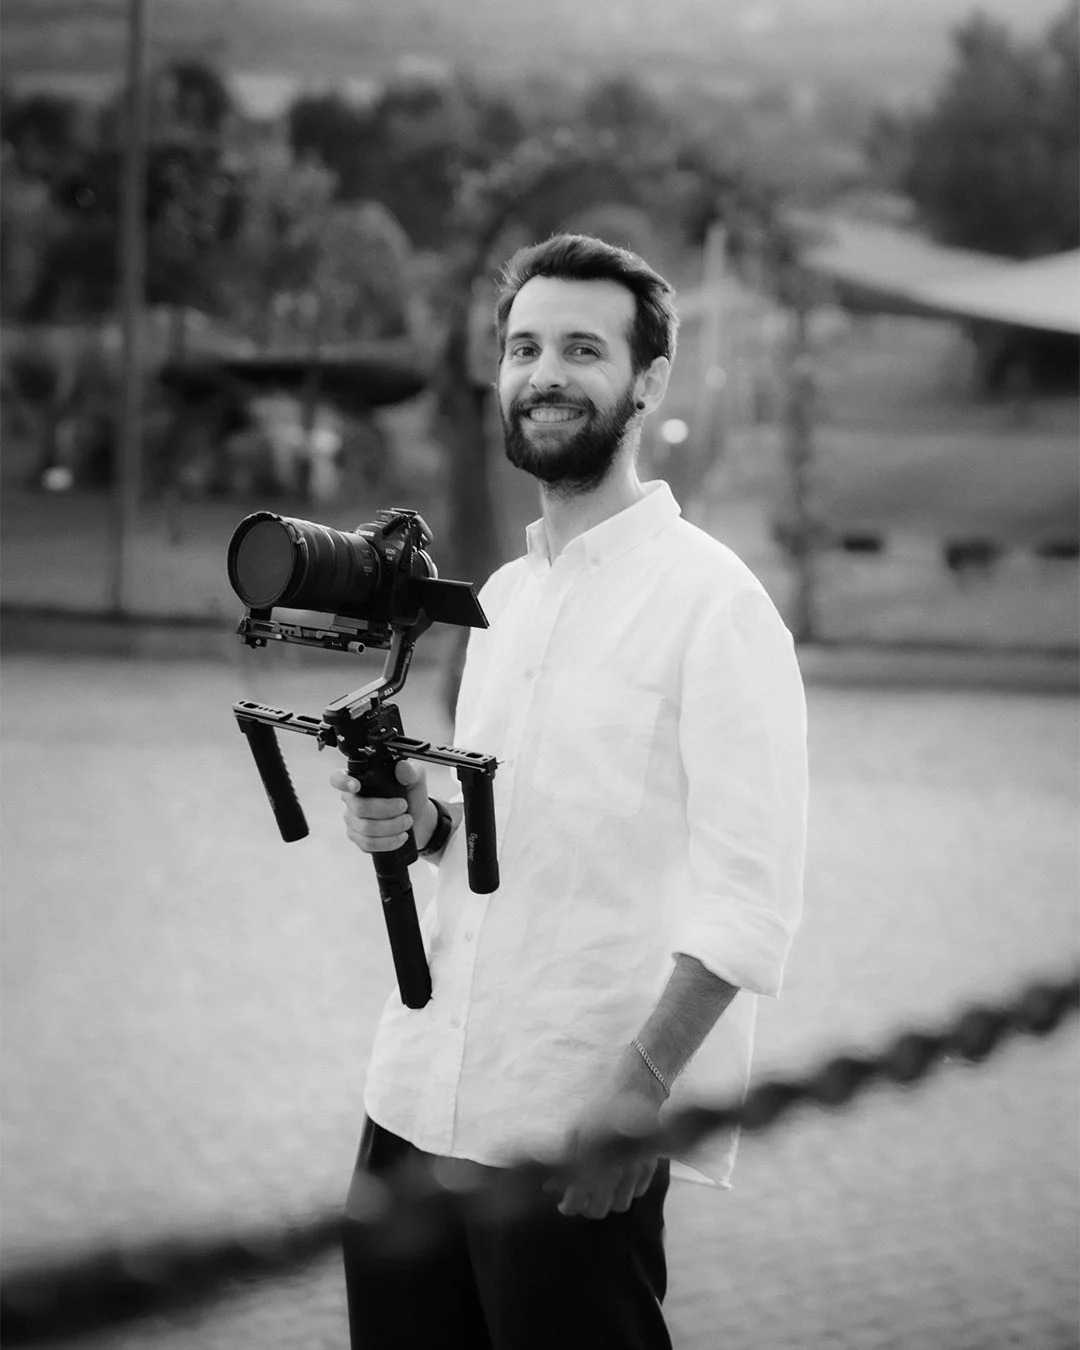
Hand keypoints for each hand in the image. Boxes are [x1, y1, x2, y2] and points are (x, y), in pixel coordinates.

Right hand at [331, 759, 436, 852]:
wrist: (418, 820)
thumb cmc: (411, 796)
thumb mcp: (416, 780)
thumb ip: (411, 771)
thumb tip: (402, 767)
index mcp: (360, 780)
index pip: (338, 778)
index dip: (343, 782)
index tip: (356, 786)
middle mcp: (351, 800)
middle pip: (359, 807)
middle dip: (386, 810)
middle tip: (404, 807)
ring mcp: (353, 821)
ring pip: (365, 828)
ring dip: (391, 826)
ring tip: (407, 822)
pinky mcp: (358, 839)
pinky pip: (368, 843)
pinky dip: (389, 841)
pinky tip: (401, 836)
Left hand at [547, 1050, 665, 1219]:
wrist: (636, 1089)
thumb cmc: (601, 1108)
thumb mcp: (576, 1130)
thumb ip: (565, 1159)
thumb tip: (551, 1183)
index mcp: (592, 1166)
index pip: (576, 1203)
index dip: (567, 1206)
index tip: (563, 1201)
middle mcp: (615, 1176)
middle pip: (598, 1211)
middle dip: (586, 1207)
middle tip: (580, 1198)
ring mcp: (635, 1173)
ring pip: (620, 1205)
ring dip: (608, 1202)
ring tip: (600, 1192)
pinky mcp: (651, 1168)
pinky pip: (638, 1193)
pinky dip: (627, 1192)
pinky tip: (619, 1182)